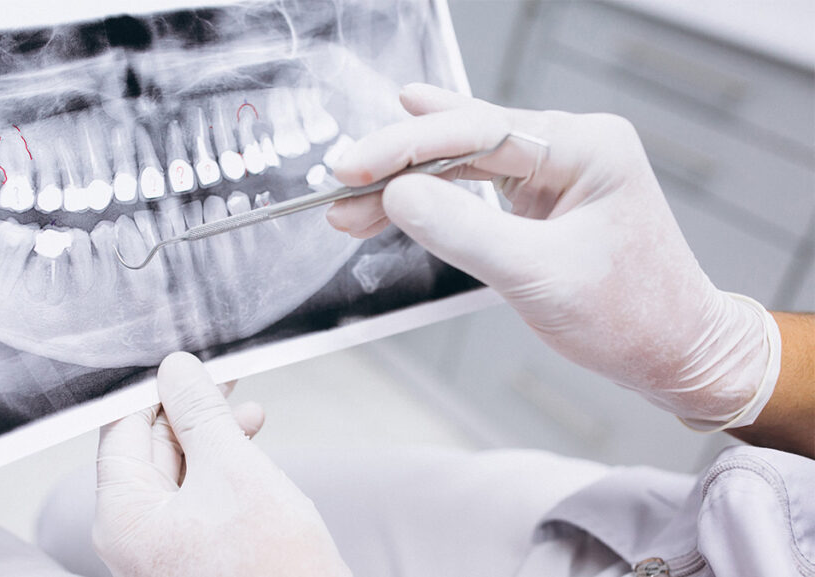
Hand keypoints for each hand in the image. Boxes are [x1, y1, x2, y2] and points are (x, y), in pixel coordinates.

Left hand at [93, 352, 350, 576]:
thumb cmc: (272, 567)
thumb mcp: (233, 469)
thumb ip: (200, 413)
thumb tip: (176, 369)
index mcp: (123, 518)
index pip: (121, 431)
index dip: (155, 390)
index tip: (186, 362)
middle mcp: (134, 535)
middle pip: (150, 449)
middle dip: (190, 410)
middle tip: (226, 379)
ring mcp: (164, 547)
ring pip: (179, 469)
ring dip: (213, 435)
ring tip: (251, 411)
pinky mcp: (195, 552)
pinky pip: (198, 495)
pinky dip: (222, 466)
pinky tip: (250, 444)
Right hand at [327, 83, 778, 428]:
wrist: (674, 352)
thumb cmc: (631, 316)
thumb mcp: (538, 276)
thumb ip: (463, 230)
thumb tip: (396, 196)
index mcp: (586, 147)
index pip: (478, 129)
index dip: (406, 146)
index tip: (353, 167)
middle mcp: (571, 146)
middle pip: (464, 138)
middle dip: (397, 164)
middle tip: (339, 187)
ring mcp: (556, 170)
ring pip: (462, 162)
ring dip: (405, 184)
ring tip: (349, 208)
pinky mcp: (541, 198)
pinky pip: (475, 184)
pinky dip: (431, 195)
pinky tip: (395, 182)